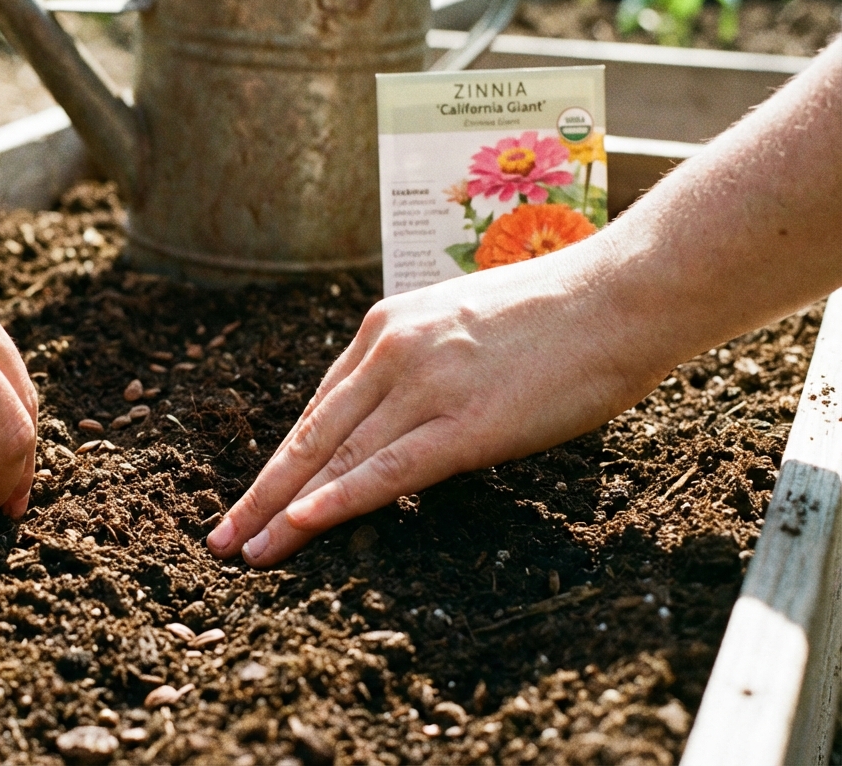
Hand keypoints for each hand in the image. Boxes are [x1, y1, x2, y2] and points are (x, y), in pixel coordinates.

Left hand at [206, 248, 671, 565]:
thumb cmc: (560, 312)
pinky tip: (300, 526)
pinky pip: (387, 469)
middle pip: (311, 435)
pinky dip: (338, 500)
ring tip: (246, 551)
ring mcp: (425, 386)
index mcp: (388, 326)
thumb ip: (423, 362)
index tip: (257, 493)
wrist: (622, 292)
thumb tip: (405, 409)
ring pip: (336, 458)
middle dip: (262, 492)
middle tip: (221, 537)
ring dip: (284, 512)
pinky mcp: (465, 422)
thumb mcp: (465, 323)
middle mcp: (391, 352)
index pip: (321, 406)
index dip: (286, 457)